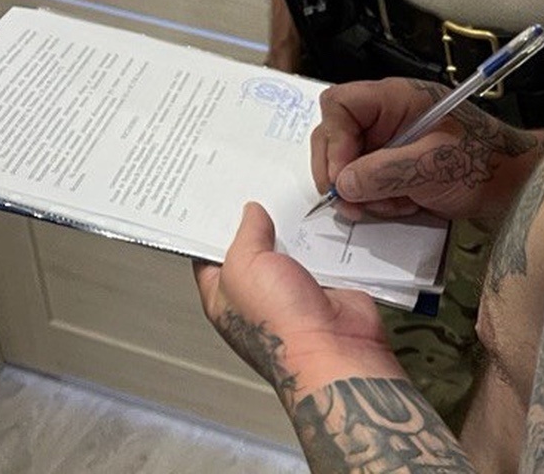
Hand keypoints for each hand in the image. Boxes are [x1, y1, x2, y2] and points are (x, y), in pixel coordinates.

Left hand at [193, 203, 403, 409]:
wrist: (334, 348)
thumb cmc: (280, 327)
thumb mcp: (244, 265)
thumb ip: (246, 234)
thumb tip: (251, 214)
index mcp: (224, 294)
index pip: (209, 254)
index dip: (212, 226)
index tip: (219, 198)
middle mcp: (257, 294)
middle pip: (253, 246)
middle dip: (259, 221)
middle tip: (261, 194)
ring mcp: (293, 289)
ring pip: (290, 246)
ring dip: (295, 230)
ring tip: (294, 206)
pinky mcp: (325, 285)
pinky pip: (322, 253)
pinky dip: (324, 239)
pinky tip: (321, 226)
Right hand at [311, 78, 543, 223]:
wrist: (513, 184)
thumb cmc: (482, 164)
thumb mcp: (432, 166)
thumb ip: (384, 173)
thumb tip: (342, 184)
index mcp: (396, 99)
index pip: (340, 105)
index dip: (334, 139)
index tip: (342, 175)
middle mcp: (387, 117)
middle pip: (335, 136)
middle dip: (341, 172)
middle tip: (353, 203)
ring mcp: (389, 143)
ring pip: (347, 165)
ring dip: (362, 193)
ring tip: (394, 206)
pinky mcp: (394, 167)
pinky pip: (366, 183)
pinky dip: (377, 201)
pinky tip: (404, 207)